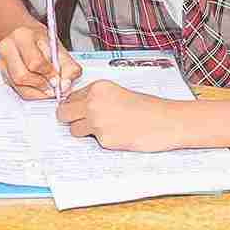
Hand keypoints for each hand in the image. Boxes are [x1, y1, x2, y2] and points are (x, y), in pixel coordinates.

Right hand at [0, 25, 78, 100]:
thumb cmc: (42, 42)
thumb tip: (65, 86)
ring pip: (17, 86)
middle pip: (21, 76)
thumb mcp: (59, 48)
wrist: (27, 37)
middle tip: (53, 88)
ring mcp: (1, 61)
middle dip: (41, 86)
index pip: (35, 62)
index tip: (58, 80)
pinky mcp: (1, 73)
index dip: (48, 74)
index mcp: (23, 36)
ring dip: (36, 92)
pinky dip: (30, 92)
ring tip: (47, 89)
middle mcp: (7, 47)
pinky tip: (38, 87)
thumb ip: (69, 67)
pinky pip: (15, 89)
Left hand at [55, 81, 178, 150]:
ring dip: (85, 131)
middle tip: (83, 121)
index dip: (75, 105)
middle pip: (63, 113)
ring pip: (74, 130)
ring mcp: (97, 122)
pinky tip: (119, 134)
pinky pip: (93, 141)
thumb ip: (97, 97)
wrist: (166, 121)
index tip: (79, 110)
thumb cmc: (148, 107)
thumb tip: (79, 107)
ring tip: (107, 127)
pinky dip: (103, 140)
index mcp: (98, 88)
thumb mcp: (119, 93)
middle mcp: (93, 103)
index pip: (70, 97)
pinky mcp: (103, 140)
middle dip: (71, 118)